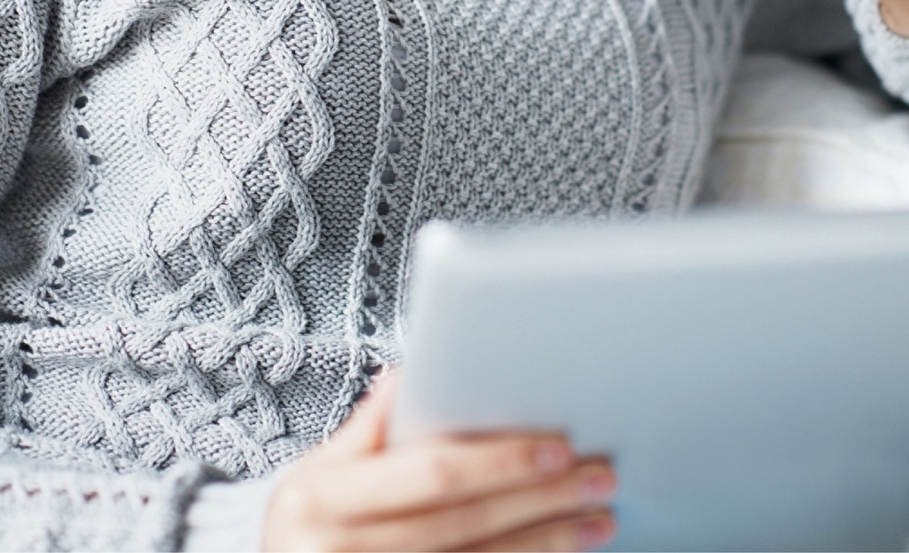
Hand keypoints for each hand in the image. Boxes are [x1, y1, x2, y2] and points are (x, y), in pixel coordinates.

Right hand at [264, 373, 615, 551]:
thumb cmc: (308, 529)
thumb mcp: (317, 475)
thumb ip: (369, 430)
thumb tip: (411, 373)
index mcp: (319, 498)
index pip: (432, 473)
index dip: (502, 460)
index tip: (562, 446)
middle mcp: (335, 551)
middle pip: (464, 522)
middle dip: (542, 499)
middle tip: (600, 477)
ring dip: (547, 542)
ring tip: (599, 520)